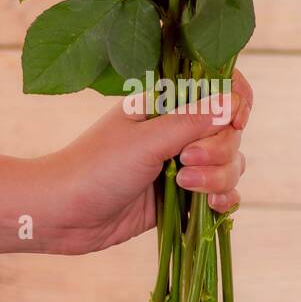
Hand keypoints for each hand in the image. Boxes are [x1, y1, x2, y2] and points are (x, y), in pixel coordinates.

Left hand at [39, 69, 252, 253]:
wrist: (64, 214)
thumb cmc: (95, 168)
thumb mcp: (144, 141)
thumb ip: (191, 122)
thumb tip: (232, 103)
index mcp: (166, 102)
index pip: (218, 87)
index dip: (236, 101)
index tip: (235, 121)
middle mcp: (178, 129)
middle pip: (229, 130)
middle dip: (219, 150)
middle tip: (186, 162)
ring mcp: (183, 162)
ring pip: (230, 163)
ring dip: (219, 177)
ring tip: (185, 186)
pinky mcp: (184, 195)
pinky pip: (222, 191)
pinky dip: (224, 199)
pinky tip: (213, 207)